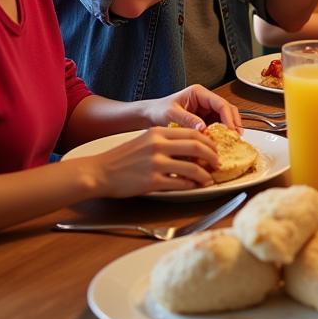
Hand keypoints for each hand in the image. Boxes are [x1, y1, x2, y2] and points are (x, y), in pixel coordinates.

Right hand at [91, 127, 218, 195]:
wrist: (99, 172)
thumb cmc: (122, 158)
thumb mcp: (145, 140)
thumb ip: (166, 140)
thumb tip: (192, 147)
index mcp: (158, 132)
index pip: (192, 132)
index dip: (208, 141)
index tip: (214, 148)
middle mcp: (158, 145)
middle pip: (196, 147)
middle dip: (212, 155)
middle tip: (217, 162)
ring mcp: (155, 163)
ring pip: (192, 167)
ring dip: (204, 174)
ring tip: (209, 178)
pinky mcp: (152, 181)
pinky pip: (179, 183)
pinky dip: (191, 185)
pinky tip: (195, 186)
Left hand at [149, 84, 242, 133]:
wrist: (149, 116)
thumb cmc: (158, 110)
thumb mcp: (171, 114)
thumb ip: (187, 119)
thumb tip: (203, 128)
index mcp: (199, 93)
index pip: (220, 103)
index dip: (228, 117)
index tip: (231, 130)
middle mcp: (205, 100)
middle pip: (227, 109)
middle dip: (233, 122)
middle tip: (237, 137)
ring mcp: (205, 110)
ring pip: (224, 118)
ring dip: (229, 129)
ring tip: (233, 141)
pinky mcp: (204, 119)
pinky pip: (217, 126)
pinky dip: (221, 134)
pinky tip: (222, 143)